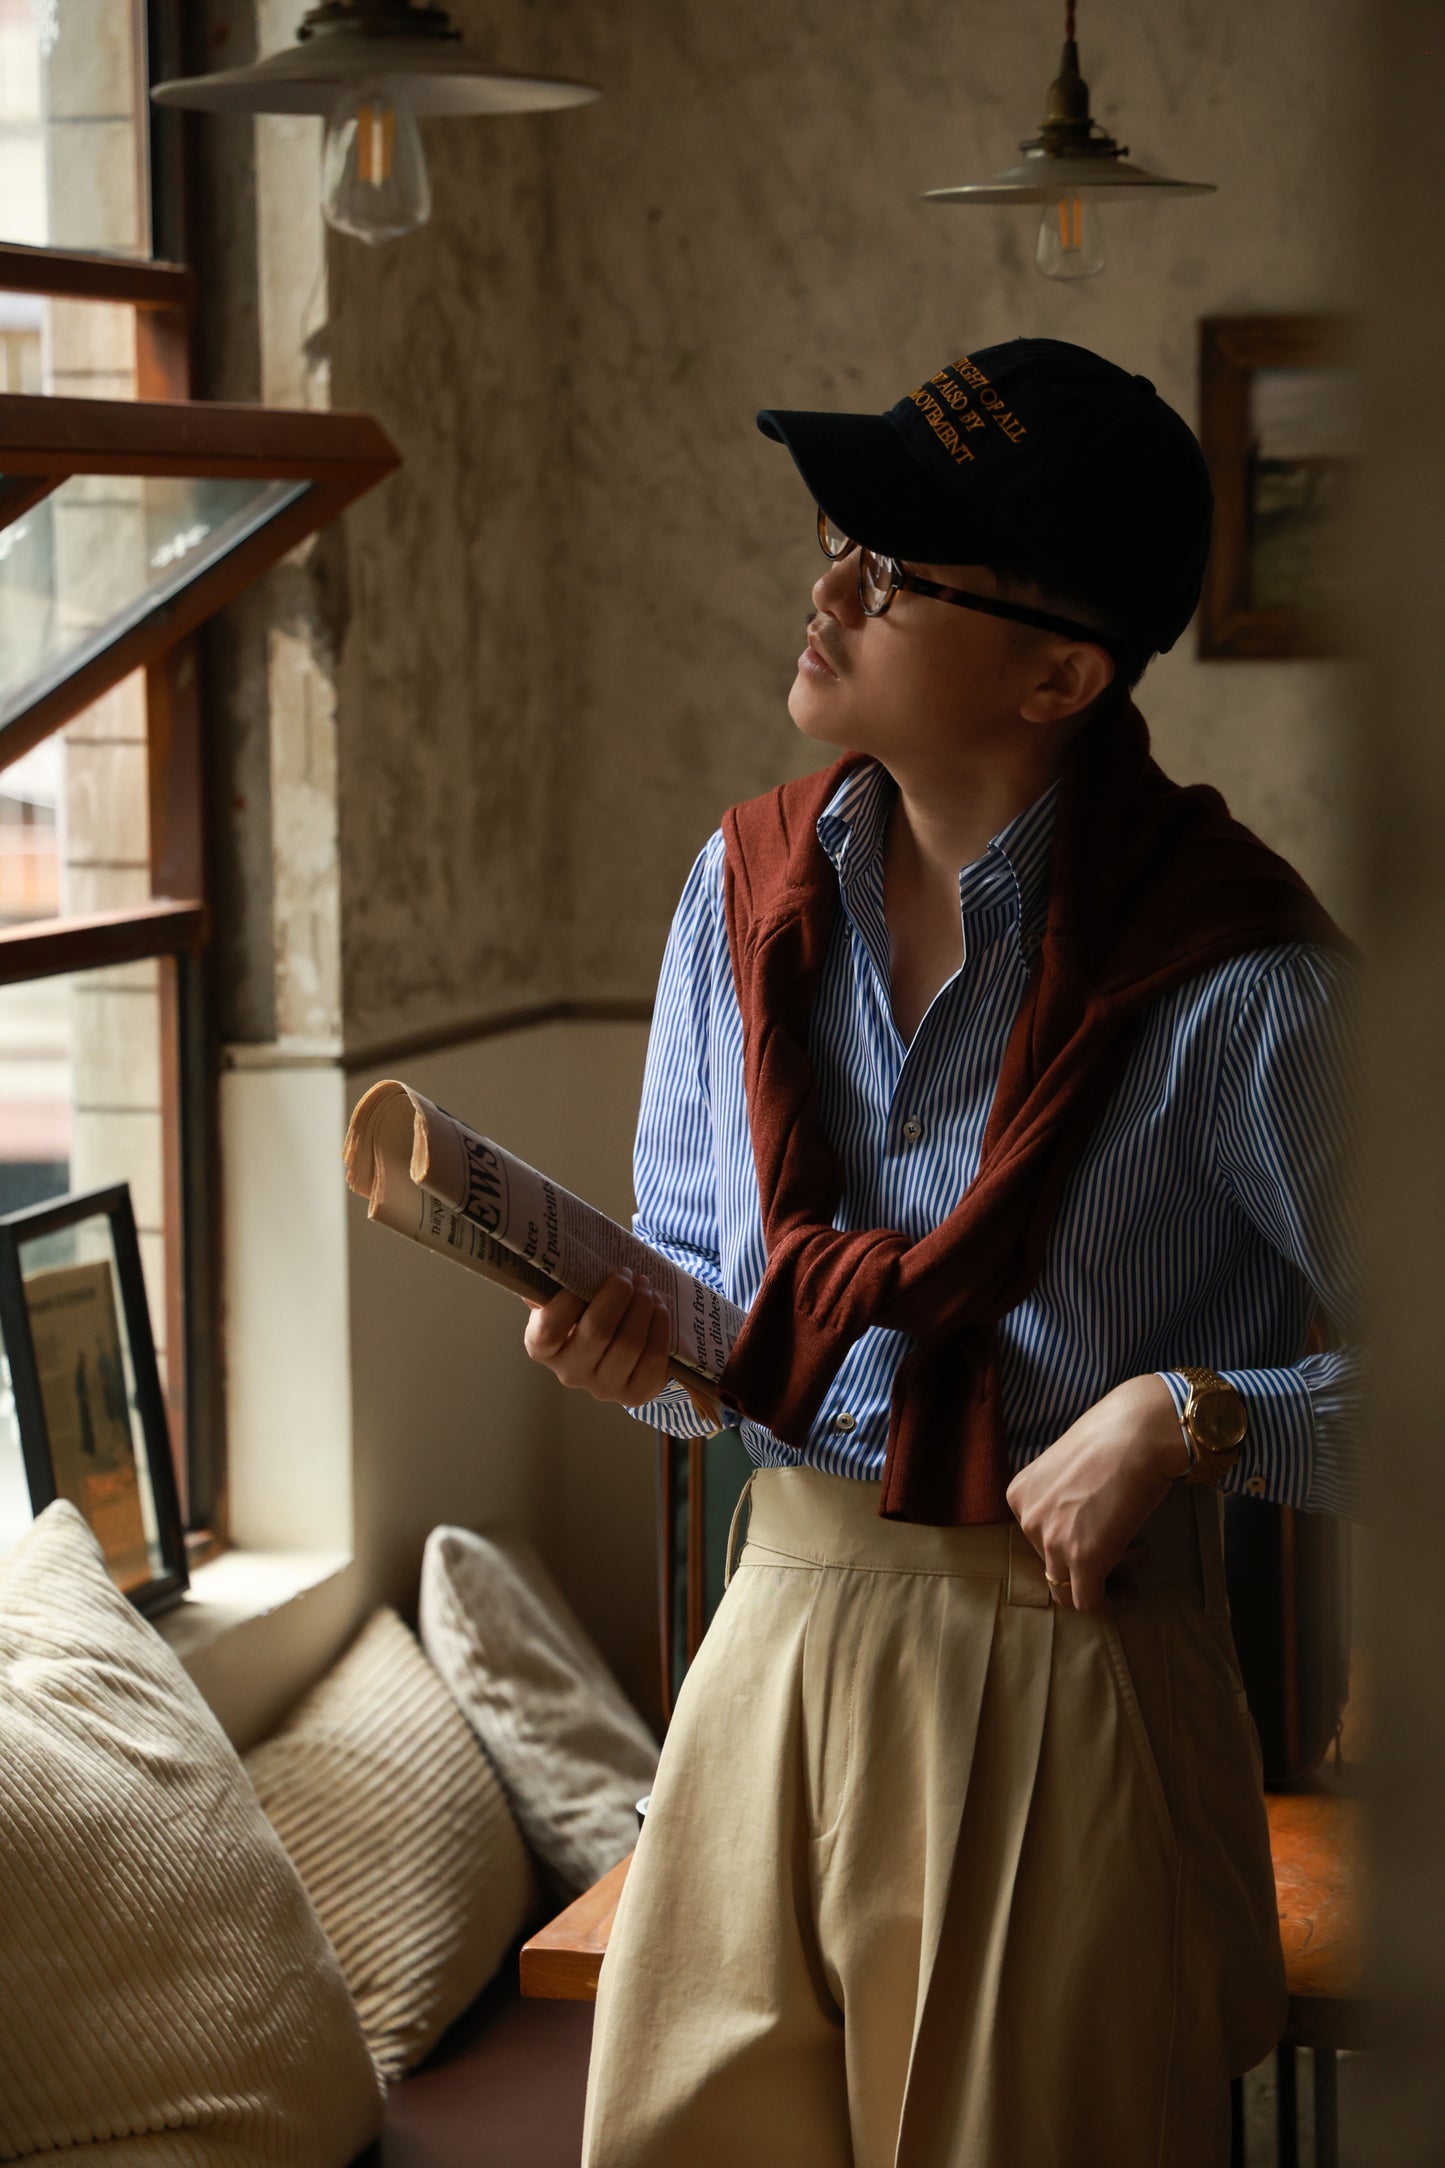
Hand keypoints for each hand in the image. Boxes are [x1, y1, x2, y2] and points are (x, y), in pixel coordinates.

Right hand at [522, 1267, 671, 1406]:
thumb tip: (547, 1262)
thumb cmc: (583, 1312)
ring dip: (642, 1308)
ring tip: (647, 1287)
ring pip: (629, 1344)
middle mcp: (569, 1373)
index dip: (568, 1300)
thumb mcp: (562, 1298)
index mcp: (542, 1349)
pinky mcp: (635, 1394)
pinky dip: (660, 1328)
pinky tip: (660, 1308)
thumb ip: (552, 1284)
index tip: (588, 1272)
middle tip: (628, 1274)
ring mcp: (603, 1388)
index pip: (549, 1328)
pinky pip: (653, 1358)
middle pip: (597, 1332)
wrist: (613, 1345)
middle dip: (618, 1295)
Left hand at [1004, 1374, 1190, 1613]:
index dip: (1075, 1541)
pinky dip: (1110, 1603)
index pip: (1040, 1539)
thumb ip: (1064, 1499)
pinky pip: (1088, 1603)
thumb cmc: (1113, 1438)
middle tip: (1129, 1545)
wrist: (1138, 1432)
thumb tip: (1084, 1527)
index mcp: (1019, 1495)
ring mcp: (1052, 1542)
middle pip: (1055, 1563)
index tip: (1106, 1529)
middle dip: (1092, 1559)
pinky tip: (1131, 1592)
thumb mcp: (1069, 1467)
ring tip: (1138, 1555)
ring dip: (1106, 1578)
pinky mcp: (1083, 1560)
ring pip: (1070, 1588)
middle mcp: (1027, 1519)